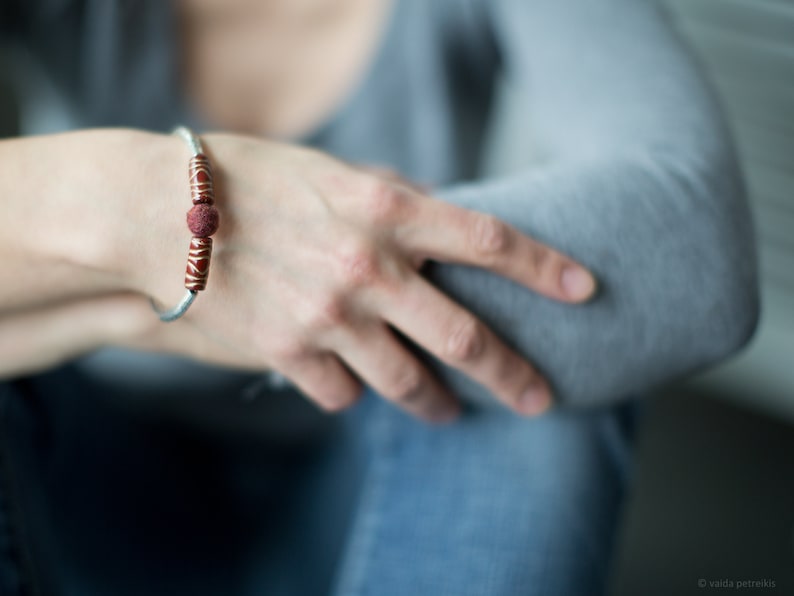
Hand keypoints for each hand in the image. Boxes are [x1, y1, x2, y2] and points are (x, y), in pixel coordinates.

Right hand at [128, 133, 595, 422]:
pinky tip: (348, 380)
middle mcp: (368, 268)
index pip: (487, 240)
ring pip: (408, 381)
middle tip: (539, 398)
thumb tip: (439, 212)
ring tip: (449, 412)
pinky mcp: (289, 352)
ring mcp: (329, 317)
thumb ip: (391, 195)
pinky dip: (352, 390)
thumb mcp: (330, 169)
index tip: (583, 289)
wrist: (159, 216)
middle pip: (465, 338)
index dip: (543, 267)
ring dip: (437, 403)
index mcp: (386, 209)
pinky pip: (342, 392)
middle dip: (512, 374)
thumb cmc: (248, 178)